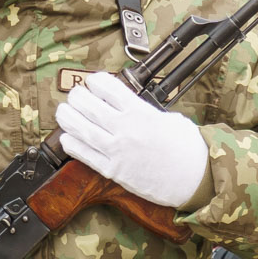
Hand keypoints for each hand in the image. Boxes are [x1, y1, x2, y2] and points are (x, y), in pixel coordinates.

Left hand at [55, 72, 210, 208]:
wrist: (194, 178)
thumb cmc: (186, 147)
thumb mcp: (169, 117)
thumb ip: (145, 110)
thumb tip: (128, 104)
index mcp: (140, 112)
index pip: (108, 88)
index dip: (95, 81)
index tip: (92, 81)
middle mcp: (126, 129)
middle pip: (89, 106)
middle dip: (77, 97)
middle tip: (75, 95)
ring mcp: (118, 151)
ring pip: (82, 130)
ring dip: (68, 118)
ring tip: (63, 112)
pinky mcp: (115, 171)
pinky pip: (86, 156)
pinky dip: (73, 145)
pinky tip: (67, 138)